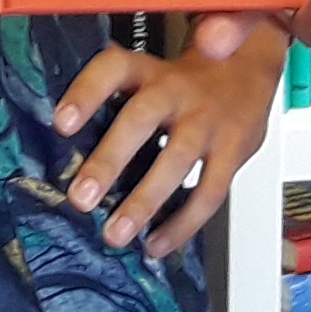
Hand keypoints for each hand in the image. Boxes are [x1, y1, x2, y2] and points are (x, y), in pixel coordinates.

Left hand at [54, 0, 310, 258]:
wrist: (249, 67)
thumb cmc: (185, 81)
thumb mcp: (152, 72)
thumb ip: (117, 101)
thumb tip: (64, 144)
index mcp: (148, 70)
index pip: (112, 70)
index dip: (85, 94)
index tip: (61, 124)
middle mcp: (176, 91)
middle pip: (140, 120)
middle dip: (109, 160)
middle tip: (81, 197)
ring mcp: (207, 122)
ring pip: (175, 162)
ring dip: (144, 202)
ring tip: (116, 234)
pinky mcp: (233, 152)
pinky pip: (208, 193)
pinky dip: (182, 224)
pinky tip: (156, 244)